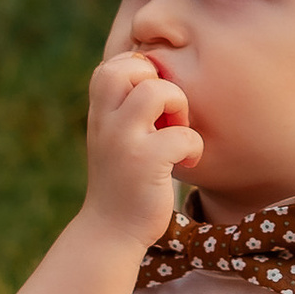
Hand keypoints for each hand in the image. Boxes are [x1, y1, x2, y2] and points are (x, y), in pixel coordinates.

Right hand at [84, 47, 199, 243]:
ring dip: (180, 108)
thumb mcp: (115, 136)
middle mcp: (106, 121)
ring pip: (157, 91)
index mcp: (100, 111)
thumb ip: (127, 106)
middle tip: (167, 113)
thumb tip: (159, 73)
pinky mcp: (145, 163)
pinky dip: (194, 147)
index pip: (116, 63)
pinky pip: (183, 135)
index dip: (143, 73)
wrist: (110, 230)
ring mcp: (123, 141)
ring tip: (178, 133)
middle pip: (132, 65)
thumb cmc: (123, 179)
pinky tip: (187, 162)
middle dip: (161, 82)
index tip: (153, 104)